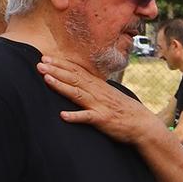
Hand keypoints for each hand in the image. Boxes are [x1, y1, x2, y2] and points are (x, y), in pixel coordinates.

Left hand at [38, 54, 161, 144]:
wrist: (142, 123)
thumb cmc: (123, 109)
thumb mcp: (107, 94)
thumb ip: (92, 87)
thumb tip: (77, 81)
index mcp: (97, 85)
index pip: (76, 71)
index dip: (60, 64)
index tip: (45, 58)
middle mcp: (97, 92)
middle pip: (73, 79)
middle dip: (56, 71)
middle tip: (39, 64)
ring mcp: (100, 105)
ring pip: (77, 94)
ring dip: (61, 86)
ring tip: (46, 79)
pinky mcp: (103, 119)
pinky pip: (88, 117)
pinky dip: (75, 116)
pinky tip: (63, 115)